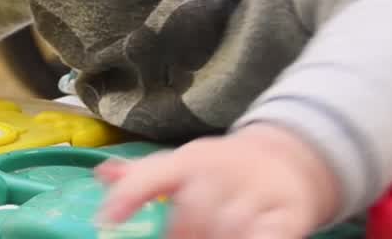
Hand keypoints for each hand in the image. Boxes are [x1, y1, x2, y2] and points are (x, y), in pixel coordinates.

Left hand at [94, 124, 339, 238]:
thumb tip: (102, 174)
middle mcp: (222, 172)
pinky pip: (268, 238)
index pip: (153, 175)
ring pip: (228, 229)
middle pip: (192, 212)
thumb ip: (143, 177)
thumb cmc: (222, 170)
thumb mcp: (183, 165)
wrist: (289, 159)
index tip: (106, 220)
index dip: (128, 196)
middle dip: (182, 235)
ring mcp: (259, 193)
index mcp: (191, 161)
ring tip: (215, 238)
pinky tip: (245, 238)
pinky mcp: (289, 216)